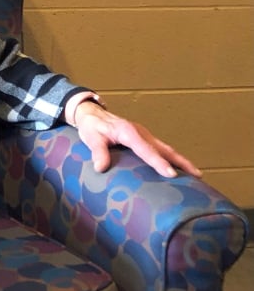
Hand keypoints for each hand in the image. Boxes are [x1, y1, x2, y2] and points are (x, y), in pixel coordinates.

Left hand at [74, 101, 201, 178]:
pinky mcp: (144, 138)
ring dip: (181, 160)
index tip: (171, 174)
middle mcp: (141, 133)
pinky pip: (161, 149)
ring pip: (166, 149)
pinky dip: (172, 158)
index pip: (146, 149)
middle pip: (164, 149)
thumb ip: (98, 151)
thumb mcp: (91, 138)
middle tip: (197, 176)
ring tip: (196, 175)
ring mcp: (144, 135)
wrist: (92, 114)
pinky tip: (179, 168)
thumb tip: (101, 167)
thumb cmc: (92, 126)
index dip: (158, 162)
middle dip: (181, 162)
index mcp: (129, 132)